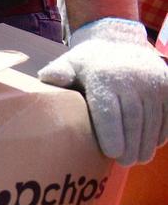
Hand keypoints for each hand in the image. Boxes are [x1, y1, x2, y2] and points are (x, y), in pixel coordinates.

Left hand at [39, 18, 167, 165]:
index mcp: (103, 75)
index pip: (108, 109)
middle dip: (130, 143)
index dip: (111, 132)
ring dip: (146, 141)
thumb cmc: (89, 63)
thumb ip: (58, 72)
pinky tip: (153, 144)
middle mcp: (131, 77)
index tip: (112, 153)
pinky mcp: (167, 84)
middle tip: (125, 163)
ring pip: (152, 117)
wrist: (119, 42)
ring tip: (139, 159)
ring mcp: (153, 80)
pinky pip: (167, 112)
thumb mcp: (70, 63)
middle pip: (132, 117)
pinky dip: (161, 130)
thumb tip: (48, 78)